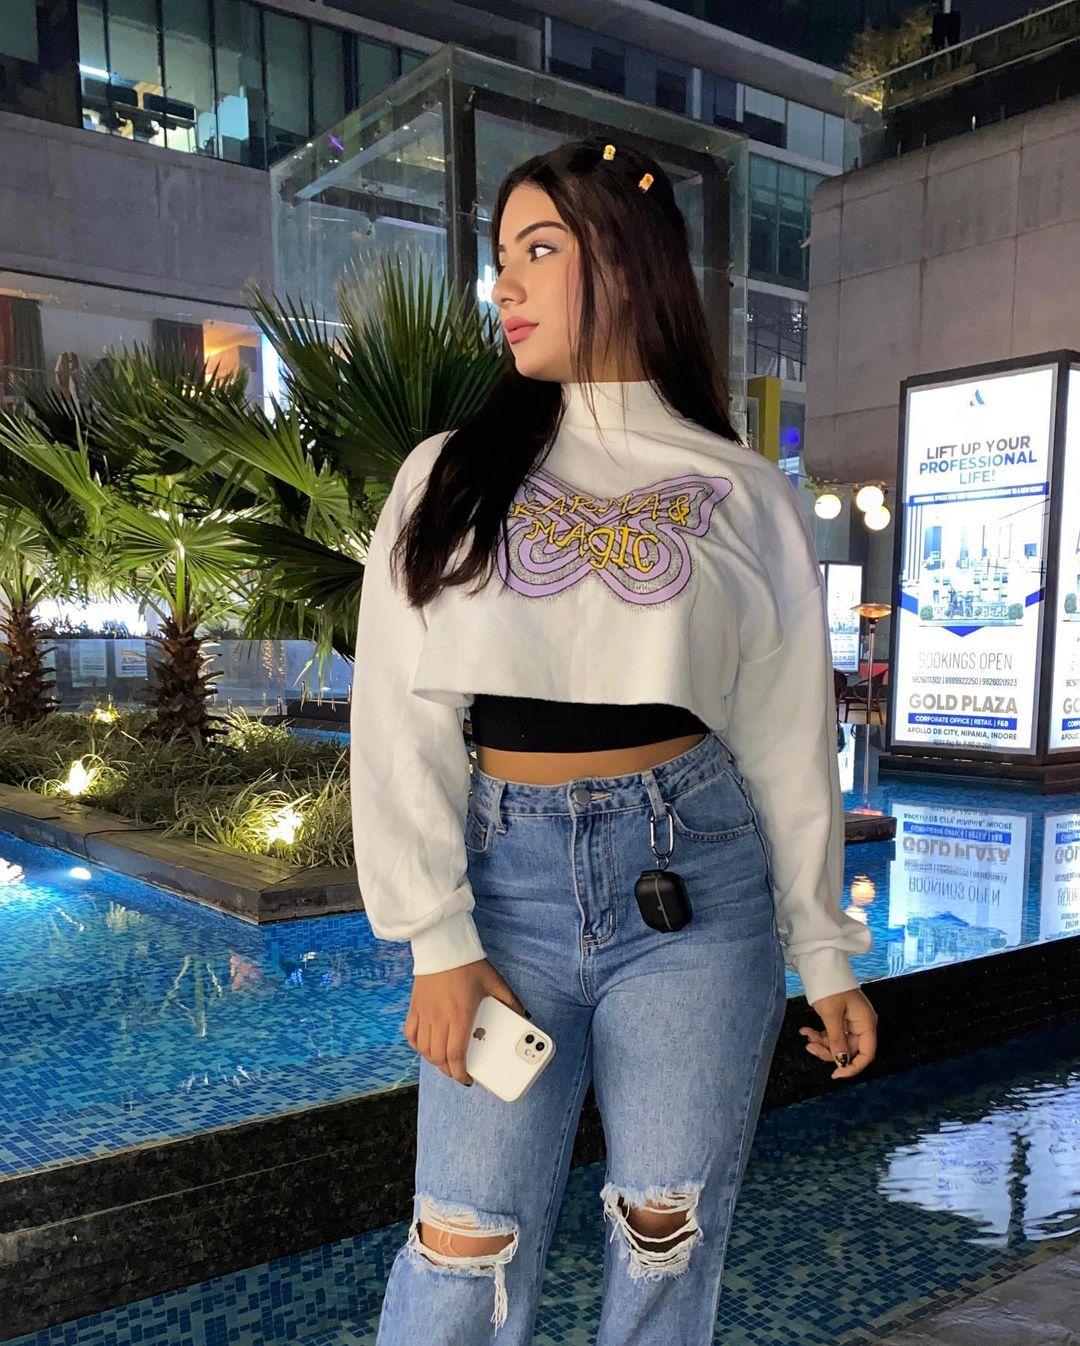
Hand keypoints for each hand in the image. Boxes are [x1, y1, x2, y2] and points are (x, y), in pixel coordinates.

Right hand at [404, 958, 527, 1086]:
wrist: (443, 944)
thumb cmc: (469, 964)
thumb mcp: (495, 983)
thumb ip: (510, 1002)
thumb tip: (525, 1017)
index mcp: (460, 1016)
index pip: (456, 1055)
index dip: (460, 1073)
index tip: (467, 1079)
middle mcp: (439, 1019)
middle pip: (439, 1057)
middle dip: (449, 1071)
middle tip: (458, 1072)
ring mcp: (424, 1014)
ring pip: (424, 1049)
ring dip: (434, 1061)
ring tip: (444, 1062)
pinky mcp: (415, 1007)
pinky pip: (411, 1034)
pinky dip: (417, 1046)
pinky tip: (425, 1047)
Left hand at [799, 987, 876, 1080]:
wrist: (821, 963)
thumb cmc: (829, 986)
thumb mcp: (831, 1015)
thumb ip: (837, 1040)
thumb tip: (842, 1063)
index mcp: (866, 1023)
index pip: (866, 1054)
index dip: (853, 1067)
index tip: (835, 1074)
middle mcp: (862, 1024)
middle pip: (850, 1050)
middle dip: (829, 1052)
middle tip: (809, 1046)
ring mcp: (851, 1021)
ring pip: (839, 1043)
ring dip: (822, 1043)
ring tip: (806, 1035)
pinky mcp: (840, 1018)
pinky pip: (833, 1034)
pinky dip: (820, 1035)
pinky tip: (806, 1031)